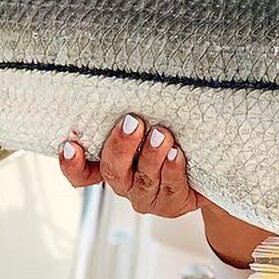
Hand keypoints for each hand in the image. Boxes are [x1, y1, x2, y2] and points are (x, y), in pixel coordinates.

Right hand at [58, 113, 203, 218]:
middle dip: (121, 146)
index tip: (70, 145)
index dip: (72, 164)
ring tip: (161, 134)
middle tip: (132, 122)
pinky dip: (172, 169)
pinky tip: (176, 153)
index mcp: (111, 164)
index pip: (82, 173)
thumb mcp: (148, 122)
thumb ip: (132, 114)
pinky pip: (170, 187)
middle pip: (113, 171)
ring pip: (143, 179)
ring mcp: (147, 195)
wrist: (207, 166)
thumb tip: (124, 76)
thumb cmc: (173, 136)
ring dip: (151, 154)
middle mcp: (125, 182)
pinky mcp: (172, 202)